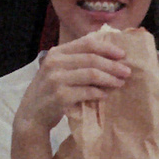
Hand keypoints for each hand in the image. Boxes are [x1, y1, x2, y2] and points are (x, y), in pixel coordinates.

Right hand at [13, 30, 133, 137]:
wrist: (31, 115)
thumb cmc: (49, 91)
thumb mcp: (58, 70)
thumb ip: (76, 59)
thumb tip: (107, 52)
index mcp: (56, 52)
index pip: (86, 44)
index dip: (107, 48)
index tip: (122, 54)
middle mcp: (54, 63)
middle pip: (92, 59)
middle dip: (113, 65)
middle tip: (127, 71)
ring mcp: (56, 79)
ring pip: (92, 74)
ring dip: (110, 78)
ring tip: (120, 83)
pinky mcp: (60, 96)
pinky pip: (87, 92)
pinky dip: (99, 93)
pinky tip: (106, 95)